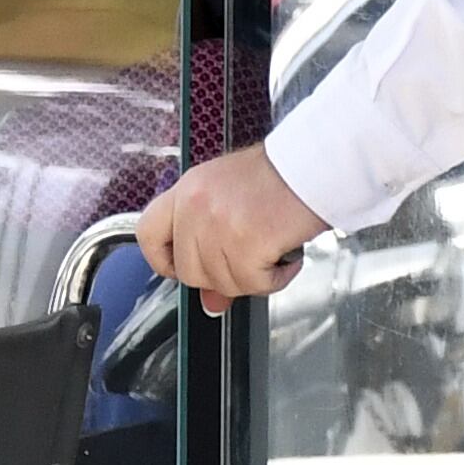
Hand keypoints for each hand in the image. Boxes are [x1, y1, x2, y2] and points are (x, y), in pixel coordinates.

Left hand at [140, 143, 327, 311]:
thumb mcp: (233, 199)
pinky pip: (254, 284)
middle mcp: (195, 206)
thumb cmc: (281, 175)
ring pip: (223, 283)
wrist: (314, 163)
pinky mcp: (246, 242)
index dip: (163, 261)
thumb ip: (212, 245)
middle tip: (247, 261)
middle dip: (220, 277)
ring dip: (253, 278)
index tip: (180, 269)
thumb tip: (211, 301)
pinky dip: (276, 279)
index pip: (148, 234)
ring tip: (273, 251)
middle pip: (189, 272)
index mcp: (187, 189)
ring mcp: (218, 225)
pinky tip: (287, 258)